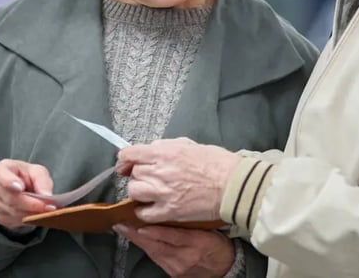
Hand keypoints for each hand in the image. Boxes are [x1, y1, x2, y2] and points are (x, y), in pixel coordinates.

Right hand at [0, 159, 54, 230]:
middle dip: (31, 203)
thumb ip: (42, 181)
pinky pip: (14, 220)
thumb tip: (46, 195)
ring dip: (32, 213)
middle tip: (48, 206)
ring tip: (47, 211)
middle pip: (10, 198)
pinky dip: (28, 219)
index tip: (20, 188)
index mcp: (0, 170)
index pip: (0, 174)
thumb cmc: (29, 176)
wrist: (24, 188)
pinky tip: (38, 215)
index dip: (9, 182)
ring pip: (13, 212)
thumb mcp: (38, 172)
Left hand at [113, 224, 234, 277]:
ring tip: (123, 229)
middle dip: (136, 235)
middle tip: (121, 224)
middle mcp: (186, 256)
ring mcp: (178, 266)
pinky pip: (156, 258)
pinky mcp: (173, 272)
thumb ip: (194, 221)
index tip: (142, 224)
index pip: (174, 237)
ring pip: (154, 252)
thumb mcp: (212, 230)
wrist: (225, 269)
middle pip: (157, 245)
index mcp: (199, 242)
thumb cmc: (219, 246)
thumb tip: (174, 206)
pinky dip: (146, 248)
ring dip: (137, 241)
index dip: (156, 231)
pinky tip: (137, 240)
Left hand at [116, 138, 240, 222]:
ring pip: (134, 192)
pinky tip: (152, 208)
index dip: (125, 160)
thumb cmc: (217, 162)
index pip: (129, 154)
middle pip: (133, 174)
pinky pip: (144, 213)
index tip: (126, 165)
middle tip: (151, 178)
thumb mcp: (189, 145)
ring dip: (140, 192)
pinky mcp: (169, 211)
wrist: (233, 185)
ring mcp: (162, 193)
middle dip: (139, 175)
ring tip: (151, 193)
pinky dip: (144, 211)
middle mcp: (159, 172)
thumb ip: (167, 147)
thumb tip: (151, 151)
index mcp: (164, 152)